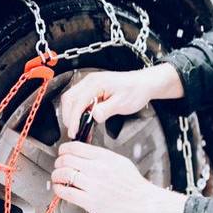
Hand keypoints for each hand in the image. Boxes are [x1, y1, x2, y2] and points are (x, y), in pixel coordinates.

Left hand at [51, 141, 186, 212]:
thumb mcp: (120, 161)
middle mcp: (98, 169)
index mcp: (105, 157)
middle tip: (59, 166)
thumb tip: (82, 154)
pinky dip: (58, 189)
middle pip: (65, 160)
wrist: (143, 202)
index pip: (75, 147)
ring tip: (58, 178)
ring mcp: (93, 185)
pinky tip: (61, 189)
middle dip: (58, 163)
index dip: (64, 150)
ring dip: (56, 175)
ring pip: (63, 174)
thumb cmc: (134, 184)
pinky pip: (66, 192)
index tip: (63, 154)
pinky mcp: (90, 201)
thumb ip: (101, 156)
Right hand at [59, 63, 183, 138]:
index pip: (78, 102)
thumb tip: (93, 117)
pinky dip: (78, 110)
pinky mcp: (93, 88)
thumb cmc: (136, 90)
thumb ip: (106, 110)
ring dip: (71, 113)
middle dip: (68, 116)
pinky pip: (80, 99)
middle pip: (69, 99)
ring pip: (72, 99)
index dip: (73, 119)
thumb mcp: (122, 103)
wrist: (144, 83)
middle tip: (73, 131)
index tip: (73, 131)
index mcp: (96, 83)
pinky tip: (83, 120)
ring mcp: (90, 84)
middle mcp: (90, 81)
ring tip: (77, 127)